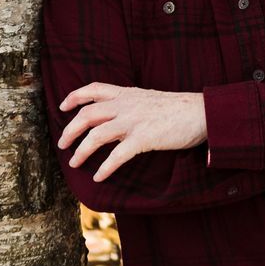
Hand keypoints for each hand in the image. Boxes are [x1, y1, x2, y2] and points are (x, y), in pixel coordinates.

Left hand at [57, 84, 207, 181]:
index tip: (63, 106)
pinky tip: (98, 176)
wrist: (202, 113)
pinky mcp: (144, 138)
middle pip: (87, 114)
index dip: (75, 96)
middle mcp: (126, 105)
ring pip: (96, 135)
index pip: (94, 89)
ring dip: (82, 150)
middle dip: (70, 129)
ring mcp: (134, 121)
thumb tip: (116, 118)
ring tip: (74, 163)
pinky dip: (105, 167)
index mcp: (128, 94)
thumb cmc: (179, 109)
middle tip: (62, 144)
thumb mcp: (150, 100)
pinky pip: (117, 155)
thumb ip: (131, 105)